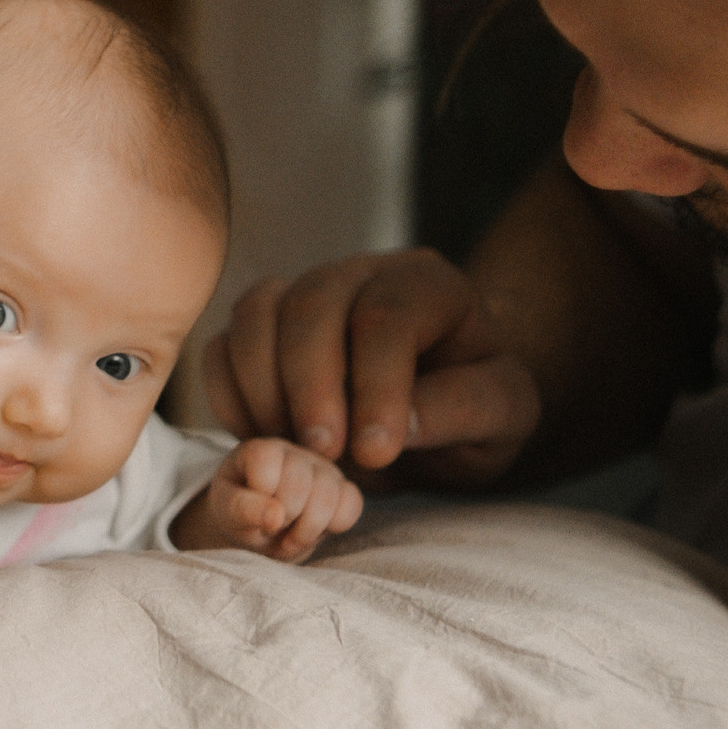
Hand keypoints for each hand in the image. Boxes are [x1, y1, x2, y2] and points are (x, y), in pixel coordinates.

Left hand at [175, 437, 362, 561]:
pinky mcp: (344, 488)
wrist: (259, 530)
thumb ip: (242, 510)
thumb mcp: (227, 514)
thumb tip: (275, 516)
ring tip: (289, 537)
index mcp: (259, 450)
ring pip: (329, 496)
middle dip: (284, 517)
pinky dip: (334, 525)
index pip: (267, 462)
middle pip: (300, 483)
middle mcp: (294, 452)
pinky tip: (313, 530)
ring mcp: (322, 468)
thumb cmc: (239, 516)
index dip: (261, 498)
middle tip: (272, 530)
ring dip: (308, 529)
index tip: (251, 513)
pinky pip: (352, 505)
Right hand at [201, 249, 538, 485]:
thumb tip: (401, 422)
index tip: (376, 450)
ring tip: (292, 447)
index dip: (376, 383)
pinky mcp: (261, 328)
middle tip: (324, 454)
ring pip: (256, 312)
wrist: (435, 418)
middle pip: (312, 304)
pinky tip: (263, 437)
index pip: (387, 315)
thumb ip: (468, 408)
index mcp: (428, 284)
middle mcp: (360, 274)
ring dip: (263, 386)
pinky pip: (221, 345)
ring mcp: (302, 293)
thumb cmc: (474, 413)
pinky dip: (229, 395)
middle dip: (311, 385)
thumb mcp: (506, 417)